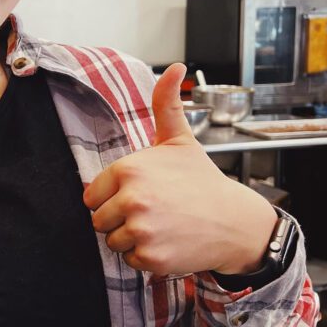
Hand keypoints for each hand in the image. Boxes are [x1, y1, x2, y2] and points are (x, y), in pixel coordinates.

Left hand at [83, 63, 276, 276]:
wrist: (235, 221)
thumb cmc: (201, 180)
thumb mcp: (178, 139)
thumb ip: (165, 103)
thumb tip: (175, 67)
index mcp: (128, 169)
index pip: (92, 195)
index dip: (112, 197)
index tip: (140, 194)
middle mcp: (132, 198)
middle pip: (99, 220)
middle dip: (120, 219)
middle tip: (152, 212)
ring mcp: (141, 229)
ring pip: (112, 241)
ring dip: (131, 238)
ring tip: (160, 225)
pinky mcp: (151, 256)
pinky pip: (128, 260)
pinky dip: (145, 256)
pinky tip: (167, 241)